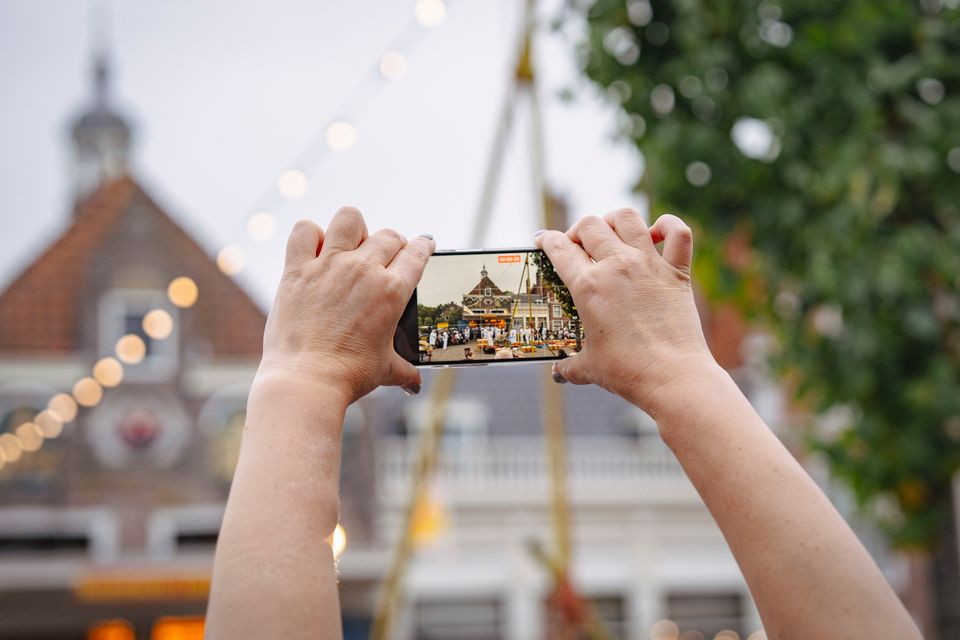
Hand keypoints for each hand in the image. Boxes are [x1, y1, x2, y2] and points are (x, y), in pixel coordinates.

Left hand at [258, 206, 433, 404]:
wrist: (307, 380)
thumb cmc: (348, 375)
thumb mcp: (385, 370)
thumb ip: (405, 370)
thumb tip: (415, 384)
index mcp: (391, 291)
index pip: (417, 253)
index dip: (424, 246)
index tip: (424, 244)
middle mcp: (363, 271)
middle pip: (388, 235)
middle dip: (392, 244)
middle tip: (386, 258)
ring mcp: (329, 266)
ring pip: (349, 218)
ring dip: (355, 229)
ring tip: (351, 245)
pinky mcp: (297, 270)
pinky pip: (304, 231)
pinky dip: (311, 235)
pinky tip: (316, 250)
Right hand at [534, 209, 716, 415]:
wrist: (672, 377)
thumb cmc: (627, 372)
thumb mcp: (589, 367)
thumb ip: (569, 364)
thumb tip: (559, 371)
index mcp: (588, 286)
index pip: (559, 248)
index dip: (546, 241)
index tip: (543, 241)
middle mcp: (617, 266)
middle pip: (589, 225)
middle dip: (577, 231)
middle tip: (576, 245)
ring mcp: (648, 265)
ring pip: (626, 218)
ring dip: (613, 220)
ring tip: (610, 231)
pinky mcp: (677, 272)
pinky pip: (677, 232)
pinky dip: (668, 226)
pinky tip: (657, 233)